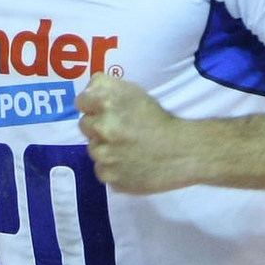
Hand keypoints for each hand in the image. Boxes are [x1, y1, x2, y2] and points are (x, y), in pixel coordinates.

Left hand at [76, 73, 192, 193]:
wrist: (183, 152)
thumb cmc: (159, 119)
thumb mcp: (134, 92)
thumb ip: (105, 86)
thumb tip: (87, 94)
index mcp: (106, 102)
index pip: (81, 102)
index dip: (92, 106)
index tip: (104, 111)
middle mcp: (101, 128)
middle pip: (85, 126)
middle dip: (99, 127)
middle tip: (121, 130)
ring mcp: (104, 156)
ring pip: (94, 150)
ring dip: (106, 149)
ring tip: (129, 148)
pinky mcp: (110, 177)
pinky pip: (103, 170)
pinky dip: (114, 168)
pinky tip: (131, 164)